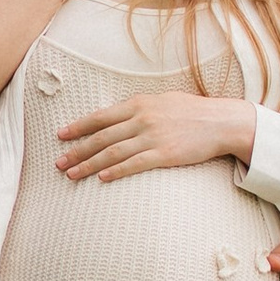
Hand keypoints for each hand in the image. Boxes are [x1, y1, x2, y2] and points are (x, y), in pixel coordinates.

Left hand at [56, 88, 256, 181]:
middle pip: (101, 137)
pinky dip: (115, 171)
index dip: (78, 127)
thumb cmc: (192, 111)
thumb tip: (119, 115)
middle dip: (77, 150)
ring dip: (89, 164)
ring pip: (112, 152)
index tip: (60, 135)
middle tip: (58, 163)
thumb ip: (139, 109)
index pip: (101, 117)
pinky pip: (134, 164)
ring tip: (72, 174)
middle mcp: (141, 119)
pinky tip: (101, 178)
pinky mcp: (164, 154)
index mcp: (138, 104)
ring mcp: (152, 137)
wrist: (221, 122)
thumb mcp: (162, 101)